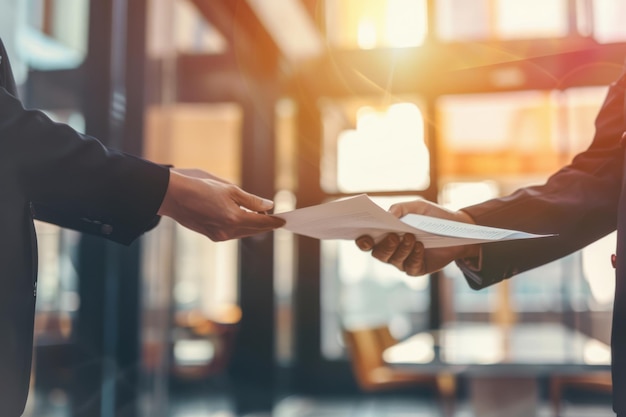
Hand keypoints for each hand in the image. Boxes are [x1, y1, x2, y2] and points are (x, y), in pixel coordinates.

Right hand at [158, 169, 284, 240]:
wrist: (174, 196)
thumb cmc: (200, 187)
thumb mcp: (230, 189)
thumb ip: (252, 200)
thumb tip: (269, 206)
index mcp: (234, 218)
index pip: (261, 223)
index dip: (274, 222)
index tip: (285, 221)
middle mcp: (228, 231)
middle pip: (254, 230)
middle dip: (266, 225)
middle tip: (277, 219)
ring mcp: (219, 235)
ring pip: (244, 233)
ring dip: (254, 226)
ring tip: (263, 218)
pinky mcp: (212, 236)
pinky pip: (233, 234)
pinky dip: (241, 228)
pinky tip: (244, 220)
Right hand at [355, 198, 479, 275]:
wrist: (457, 229)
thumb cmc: (433, 217)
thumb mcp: (418, 207)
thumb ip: (402, 208)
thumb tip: (389, 213)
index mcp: (386, 234)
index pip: (368, 241)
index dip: (363, 241)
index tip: (364, 236)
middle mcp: (391, 250)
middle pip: (378, 253)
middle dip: (384, 246)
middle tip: (393, 236)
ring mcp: (403, 261)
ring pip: (393, 260)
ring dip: (401, 249)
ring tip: (411, 237)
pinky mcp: (417, 268)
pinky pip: (410, 266)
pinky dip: (414, 256)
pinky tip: (420, 246)